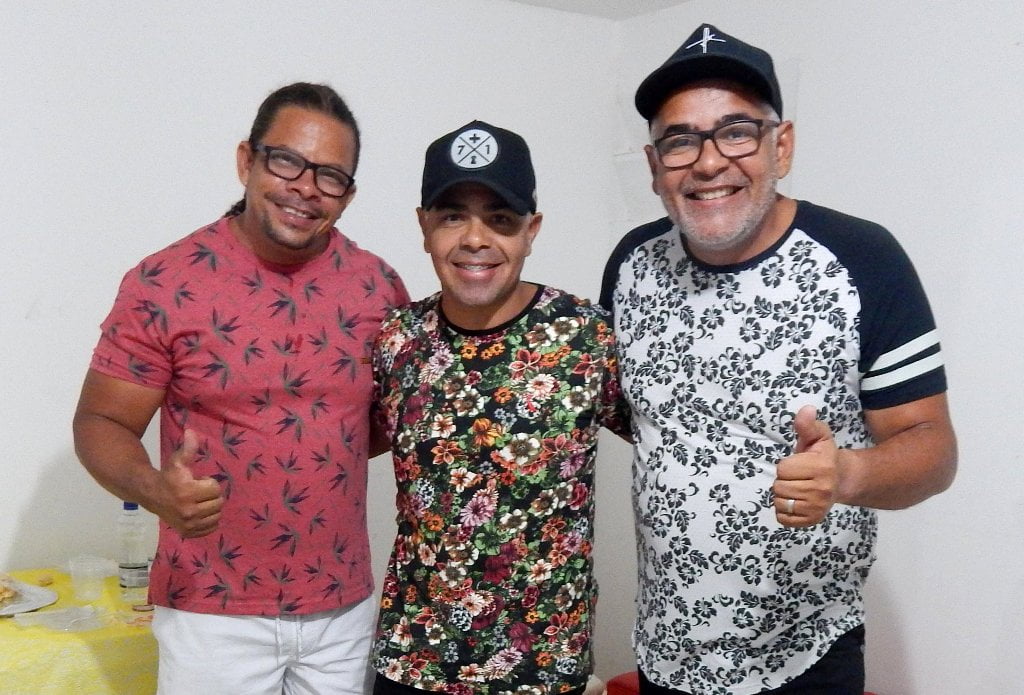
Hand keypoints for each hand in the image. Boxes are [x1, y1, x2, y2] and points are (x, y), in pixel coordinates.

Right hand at [156, 429, 223, 537]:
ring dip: (211, 508)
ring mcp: (188, 524)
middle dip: (211, 495)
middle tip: (198, 493)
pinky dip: (209, 521)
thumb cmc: (168, 476)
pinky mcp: (188, 533)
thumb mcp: (178, 460)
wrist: (151, 495)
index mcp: (187, 492)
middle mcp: (188, 511)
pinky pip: (212, 528)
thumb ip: (188, 448)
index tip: (197, 481)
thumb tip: (191, 431)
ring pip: (217, 515)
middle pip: (218, 503)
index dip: (208, 483)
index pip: (215, 488)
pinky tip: (199, 513)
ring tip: (198, 502)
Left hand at [773, 406, 838, 527]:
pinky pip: (783, 518)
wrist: (841, 480)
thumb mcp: (818, 436)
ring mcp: (817, 508)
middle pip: (779, 487)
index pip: (782, 469)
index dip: (786, 465)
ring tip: (797, 488)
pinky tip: (796, 501)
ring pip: (780, 503)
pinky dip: (784, 511)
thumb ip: (807, 424)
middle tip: (797, 477)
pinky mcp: (812, 520)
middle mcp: (821, 491)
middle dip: (783, 480)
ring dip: (783, 495)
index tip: (799, 464)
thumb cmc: (823, 456)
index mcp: (821, 468)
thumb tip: (806, 410)